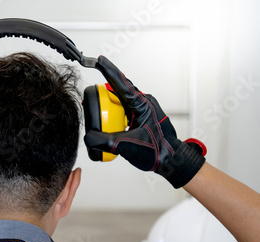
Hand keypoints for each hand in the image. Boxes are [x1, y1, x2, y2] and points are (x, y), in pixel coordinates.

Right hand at [84, 56, 204, 187]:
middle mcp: (142, 103)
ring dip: (109, 110)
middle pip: (117, 92)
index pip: (121, 83)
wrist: (171, 161)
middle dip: (103, 96)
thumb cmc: (159, 152)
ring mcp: (142, 110)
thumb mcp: (127, 146)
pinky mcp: (139, 118)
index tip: (98, 60)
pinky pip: (122, 112)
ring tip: (103, 121)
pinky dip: (114, 118)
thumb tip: (89, 137)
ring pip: (119, 103)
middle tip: (91, 101)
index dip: (108, 70)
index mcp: (142, 104)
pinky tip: (111, 128)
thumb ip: (104, 141)